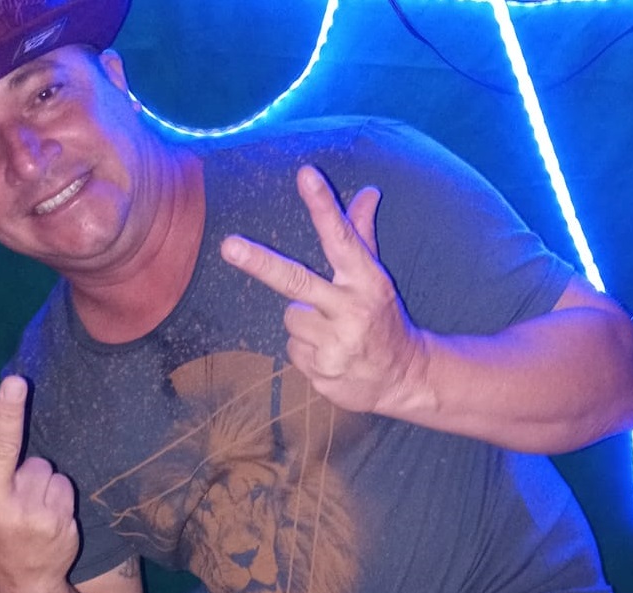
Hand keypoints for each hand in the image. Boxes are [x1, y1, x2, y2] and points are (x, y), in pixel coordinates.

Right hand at [0, 376, 78, 592]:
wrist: (27, 588)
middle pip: (2, 447)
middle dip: (9, 412)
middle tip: (18, 382)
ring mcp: (26, 510)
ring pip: (39, 465)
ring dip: (36, 480)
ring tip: (27, 507)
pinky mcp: (55, 515)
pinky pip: (61, 481)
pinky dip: (56, 493)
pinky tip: (46, 515)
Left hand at [220, 165, 425, 412]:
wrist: (404, 377)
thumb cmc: (382, 316)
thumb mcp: (376, 276)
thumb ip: (362, 234)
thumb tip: (369, 190)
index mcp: (367, 281)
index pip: (342, 237)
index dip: (323, 206)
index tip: (306, 175)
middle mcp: (352, 310)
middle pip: (297, 280)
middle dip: (260, 263)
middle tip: (228, 246)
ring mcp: (336, 344)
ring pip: (291, 317)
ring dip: (305, 323)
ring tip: (332, 331)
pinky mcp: (322, 372)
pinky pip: (292, 349)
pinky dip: (306, 350)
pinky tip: (330, 354)